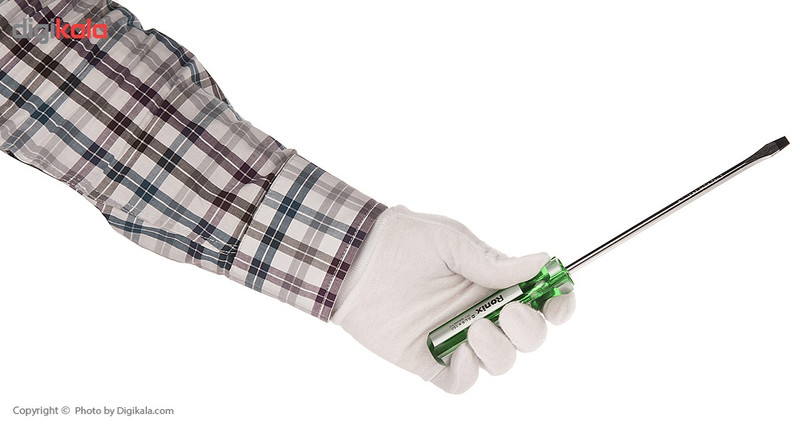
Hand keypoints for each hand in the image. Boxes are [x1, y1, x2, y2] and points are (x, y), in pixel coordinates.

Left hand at [331, 206, 575, 392]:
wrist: (356, 259)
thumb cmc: (404, 241)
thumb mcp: (452, 243)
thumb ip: (493, 262)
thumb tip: (543, 262)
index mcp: (495, 282)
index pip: (542, 301)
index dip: (559, 305)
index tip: (557, 302)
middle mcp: (483, 313)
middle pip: (529, 338)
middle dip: (530, 330)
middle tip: (509, 313)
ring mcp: (459, 338)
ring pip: (502, 364)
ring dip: (499, 351)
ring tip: (475, 328)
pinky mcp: (431, 359)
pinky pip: (462, 382)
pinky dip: (470, 374)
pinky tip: (461, 352)